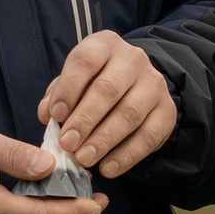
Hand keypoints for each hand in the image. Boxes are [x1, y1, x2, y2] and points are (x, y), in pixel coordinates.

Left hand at [39, 32, 178, 178]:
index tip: (56, 115)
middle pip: (108, 89)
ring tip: (84, 159)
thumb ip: (58, 95)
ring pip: (129, 113)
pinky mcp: (167, 111)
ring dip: (104, 140)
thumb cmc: (96, 83)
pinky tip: (108, 168)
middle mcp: (133, 59)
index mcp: (104, 45)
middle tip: (67, 144)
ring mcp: (154, 84)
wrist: (138, 87)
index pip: (85, 61)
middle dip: (85, 119)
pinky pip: (148, 136)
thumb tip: (47, 115)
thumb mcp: (74, 82)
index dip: (69, 88)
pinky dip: (126, 155)